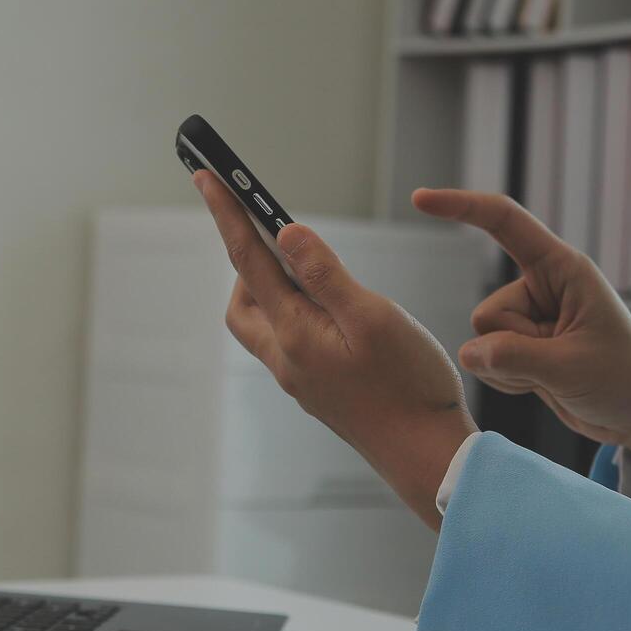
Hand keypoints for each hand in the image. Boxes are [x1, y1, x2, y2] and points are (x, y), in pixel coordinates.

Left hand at [193, 170, 475, 529]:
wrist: (425, 456)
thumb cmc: (409, 387)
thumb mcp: (373, 318)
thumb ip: (327, 274)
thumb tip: (288, 232)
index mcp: (295, 334)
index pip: (248, 260)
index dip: (226, 213)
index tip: (204, 174)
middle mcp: (287, 359)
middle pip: (242, 303)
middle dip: (245, 261)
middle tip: (266, 229)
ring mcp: (301, 379)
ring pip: (263, 327)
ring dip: (268, 291)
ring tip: (306, 269)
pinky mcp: (319, 392)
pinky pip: (289, 345)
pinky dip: (294, 315)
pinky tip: (330, 312)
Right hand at [412, 189, 630, 483]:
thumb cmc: (624, 380)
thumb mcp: (571, 368)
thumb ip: (514, 356)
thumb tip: (468, 352)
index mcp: (563, 270)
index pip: (505, 223)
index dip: (461, 207)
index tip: (419, 199)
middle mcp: (542, 288)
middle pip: (487, 313)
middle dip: (511, 348)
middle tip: (561, 363)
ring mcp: (529, 320)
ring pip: (483, 341)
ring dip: (511, 369)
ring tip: (557, 376)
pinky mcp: (522, 349)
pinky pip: (486, 363)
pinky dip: (508, 382)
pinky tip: (544, 386)